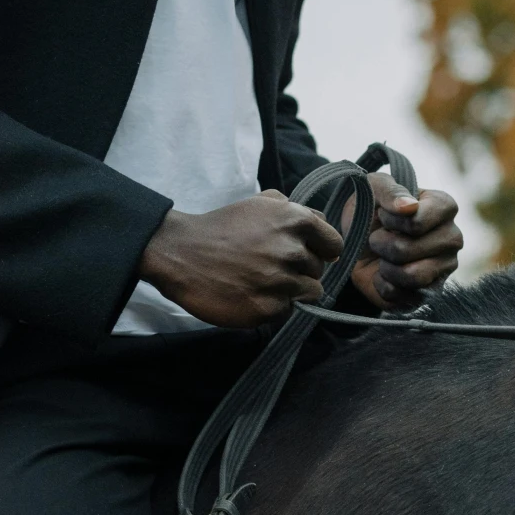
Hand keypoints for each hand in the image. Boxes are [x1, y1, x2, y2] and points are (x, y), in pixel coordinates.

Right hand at [138, 191, 344, 327]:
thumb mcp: (259, 203)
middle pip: (319, 270)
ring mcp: (280, 281)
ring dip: (291, 290)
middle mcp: (292, 250)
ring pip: (309, 292)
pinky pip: (288, 311)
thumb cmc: (221, 227)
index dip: (322, 250)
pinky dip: (274, 306)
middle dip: (301, 270)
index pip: (334, 244)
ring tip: (264, 282)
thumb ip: (293, 209)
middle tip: (272, 267)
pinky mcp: (267, 308)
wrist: (181, 253)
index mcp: (295, 220)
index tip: (307, 254)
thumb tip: (320, 221)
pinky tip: (253, 294)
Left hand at [349, 173, 462, 310]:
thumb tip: (410, 207)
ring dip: (384, 266)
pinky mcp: (430, 293)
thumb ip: (391, 191)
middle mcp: (452, 237)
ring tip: (383, 256)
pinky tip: (384, 273)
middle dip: (381, 244)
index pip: (415, 222)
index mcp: (444, 207)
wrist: (357, 240)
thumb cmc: (372, 209)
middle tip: (379, 237)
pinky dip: (382, 284)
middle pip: (408, 249)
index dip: (390, 220)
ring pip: (409, 275)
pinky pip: (400, 295)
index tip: (384, 214)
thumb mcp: (374, 188)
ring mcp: (444, 267)